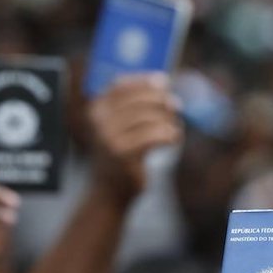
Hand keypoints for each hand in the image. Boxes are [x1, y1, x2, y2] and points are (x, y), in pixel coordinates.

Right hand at [88, 73, 181, 195]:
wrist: (109, 192)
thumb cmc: (120, 156)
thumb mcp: (120, 127)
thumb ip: (135, 105)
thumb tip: (163, 81)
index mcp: (96, 109)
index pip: (121, 85)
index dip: (144, 80)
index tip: (164, 81)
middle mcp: (99, 121)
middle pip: (139, 99)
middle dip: (162, 100)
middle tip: (177, 107)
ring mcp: (109, 138)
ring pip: (150, 117)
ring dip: (169, 121)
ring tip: (175, 129)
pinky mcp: (124, 154)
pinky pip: (155, 135)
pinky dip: (170, 135)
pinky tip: (174, 139)